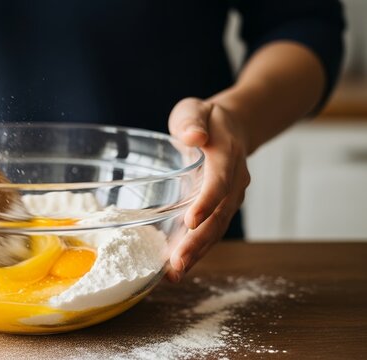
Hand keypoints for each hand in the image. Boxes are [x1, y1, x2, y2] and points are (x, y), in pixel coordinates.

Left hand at [166, 97, 250, 281]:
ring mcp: (230, 199)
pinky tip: (176, 267)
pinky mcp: (221, 209)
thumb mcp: (196, 109)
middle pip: (219, 216)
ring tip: (174, 274)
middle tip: (177, 263)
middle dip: (199, 242)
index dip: (207, 202)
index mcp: (227, 156)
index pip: (219, 182)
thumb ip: (192, 120)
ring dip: (197, 253)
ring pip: (216, 230)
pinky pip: (211, 232)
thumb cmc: (207, 120)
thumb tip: (194, 135)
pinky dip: (196, 250)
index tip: (191, 221)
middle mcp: (234, 182)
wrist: (232, 128)